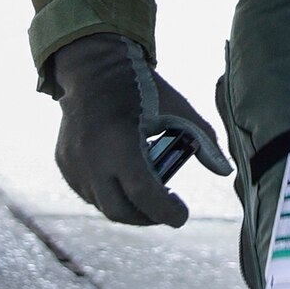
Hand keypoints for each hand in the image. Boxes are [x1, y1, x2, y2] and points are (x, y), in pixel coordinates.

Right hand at [47, 34, 231, 226]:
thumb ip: (204, 141)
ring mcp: (73, 163)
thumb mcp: (178, 110)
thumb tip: (225, 171)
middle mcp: (91, 159)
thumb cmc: (142, 90)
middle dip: (148, 217)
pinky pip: (88, 193)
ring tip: (151, 194)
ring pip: (102, 205)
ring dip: (129, 207)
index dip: (165, 212)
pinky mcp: (64, 163)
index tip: (182, 217)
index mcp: (120, 143)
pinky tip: (127, 184)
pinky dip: (110, 195)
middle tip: (168, 210)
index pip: (143, 194)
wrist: (94, 71)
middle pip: (120, 210)